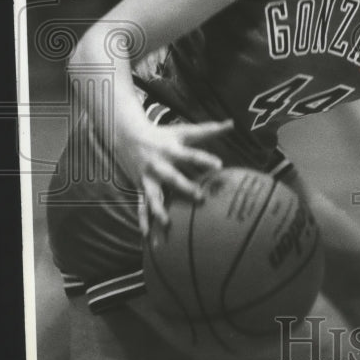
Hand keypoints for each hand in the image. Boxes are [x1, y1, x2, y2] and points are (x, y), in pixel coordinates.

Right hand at [117, 116, 233, 234]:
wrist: (127, 135)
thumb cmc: (162, 134)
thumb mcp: (184, 131)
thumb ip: (209, 129)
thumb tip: (232, 123)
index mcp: (171, 150)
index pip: (191, 154)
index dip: (204, 158)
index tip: (219, 164)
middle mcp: (159, 165)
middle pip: (173, 177)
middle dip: (185, 187)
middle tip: (200, 197)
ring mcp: (148, 178)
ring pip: (154, 196)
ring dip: (159, 210)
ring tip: (166, 224)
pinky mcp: (141, 188)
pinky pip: (142, 206)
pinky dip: (144, 221)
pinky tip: (147, 236)